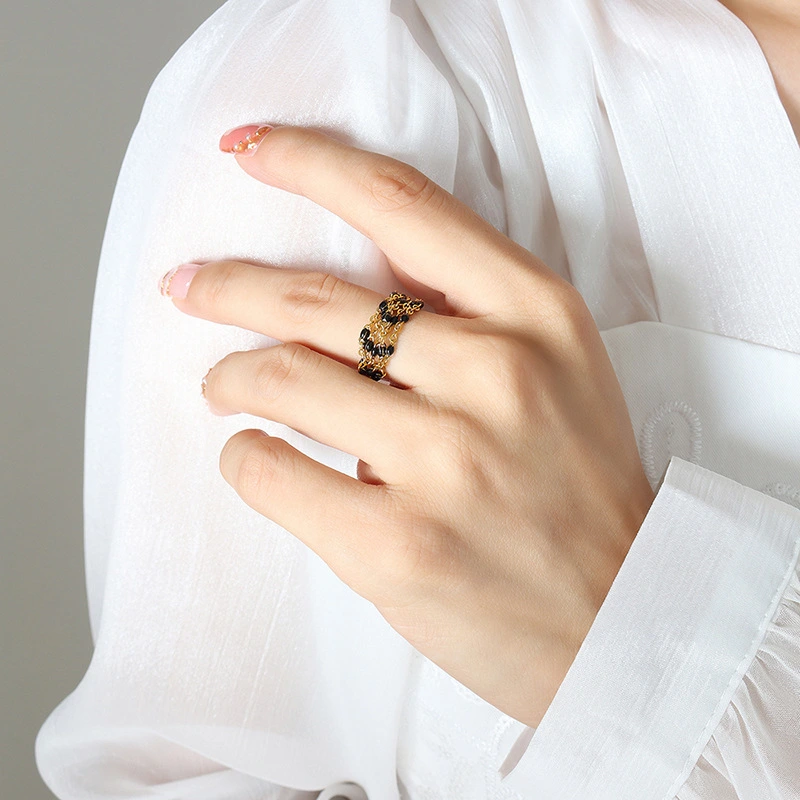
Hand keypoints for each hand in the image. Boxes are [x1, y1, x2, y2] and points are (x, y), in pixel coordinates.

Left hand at [160, 124, 655, 727]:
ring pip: (281, 380)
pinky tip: (252, 456)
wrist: (625, 611)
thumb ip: (470, 313)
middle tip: (190, 286)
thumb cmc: (580, 488)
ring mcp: (445, 460)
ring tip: (223, 386)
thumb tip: (344, 287)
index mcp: (537, 314)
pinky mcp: (397, 543)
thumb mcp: (559, 368)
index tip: (250, 153)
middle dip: (227, 285)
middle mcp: (494, 373)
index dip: (310, 163)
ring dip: (231, 378)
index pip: (400, 204)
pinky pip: (271, 472)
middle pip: (313, 298)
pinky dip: (244, 459)